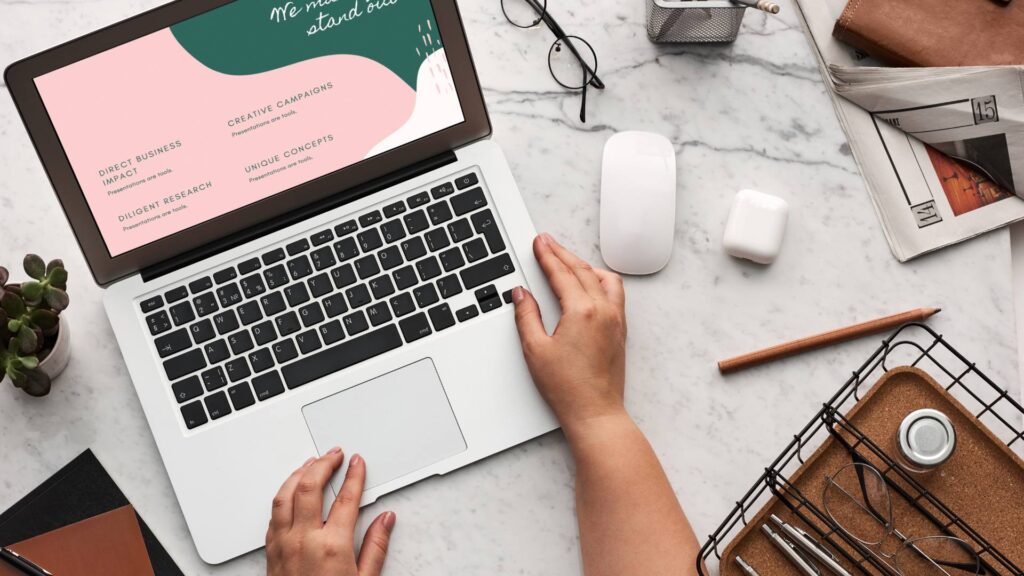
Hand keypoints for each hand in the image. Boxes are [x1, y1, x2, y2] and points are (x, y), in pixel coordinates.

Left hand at [266, 448, 395, 575]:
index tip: (357, 463)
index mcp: (332, 545)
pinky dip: (282, 495)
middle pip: (309, 486)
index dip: (354, 476)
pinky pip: (273, 514)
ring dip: (298, 474)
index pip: (345, 498)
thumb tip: (385, 519)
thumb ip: (375, 546)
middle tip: (334, 454)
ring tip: (310, 463)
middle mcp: (304, 540)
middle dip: (323, 464)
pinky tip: (289, 491)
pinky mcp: (270, 552)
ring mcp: (283, 544)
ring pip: (284, 495)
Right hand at [512, 234, 626, 435]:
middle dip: (562, 254)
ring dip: (584, 265)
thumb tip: (521, 295)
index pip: (562, 274)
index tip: (539, 243)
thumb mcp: (535, 350)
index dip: (547, 255)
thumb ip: (527, 316)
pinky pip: (614, 293)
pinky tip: (590, 284)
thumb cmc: (568, 388)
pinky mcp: (620, 331)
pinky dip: (600, 281)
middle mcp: (604, 311)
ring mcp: (616, 320)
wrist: (595, 413)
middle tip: (547, 242)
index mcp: (582, 312)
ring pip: (604, 279)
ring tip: (567, 260)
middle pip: (582, 271)